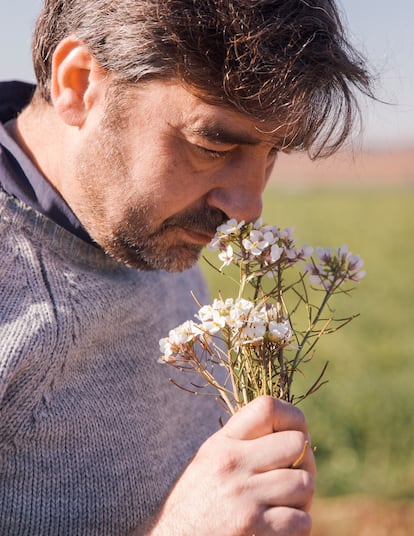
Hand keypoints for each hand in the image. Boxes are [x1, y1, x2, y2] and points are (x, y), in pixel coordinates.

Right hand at [144, 396, 314, 534]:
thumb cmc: (194, 501)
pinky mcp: (251, 526)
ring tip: (287, 503)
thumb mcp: (209, 460)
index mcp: (222, 442)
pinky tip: (280, 526)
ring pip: (304, 483)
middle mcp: (232, 462)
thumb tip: (287, 432)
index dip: (292, 417)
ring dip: (302, 498)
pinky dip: (297, 526)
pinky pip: (300, 520)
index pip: (267, 407)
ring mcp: (243, 494)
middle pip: (296, 443)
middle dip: (304, 461)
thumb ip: (242, 443)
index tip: (296, 433)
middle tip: (296, 475)